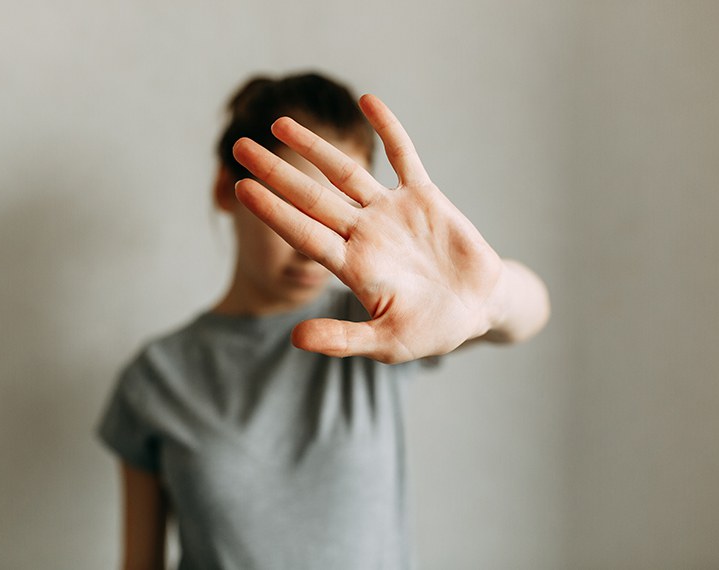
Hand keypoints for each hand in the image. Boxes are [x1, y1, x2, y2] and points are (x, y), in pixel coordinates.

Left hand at [232, 94, 504, 363]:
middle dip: (276, 172)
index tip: (241, 188)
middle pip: (312, 196)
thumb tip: (295, 339)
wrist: (478, 309)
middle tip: (240, 147)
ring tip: (279, 124)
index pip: (303, 232)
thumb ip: (343, 339)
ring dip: (313, 147)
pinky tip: (366, 99)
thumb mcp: (387, 342)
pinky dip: (388, 128)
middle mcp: (364, 233)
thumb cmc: (431, 331)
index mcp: (353, 266)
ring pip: (345, 172)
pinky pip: (403, 155)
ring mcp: (391, 212)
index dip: (273, 210)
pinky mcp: (423, 197)